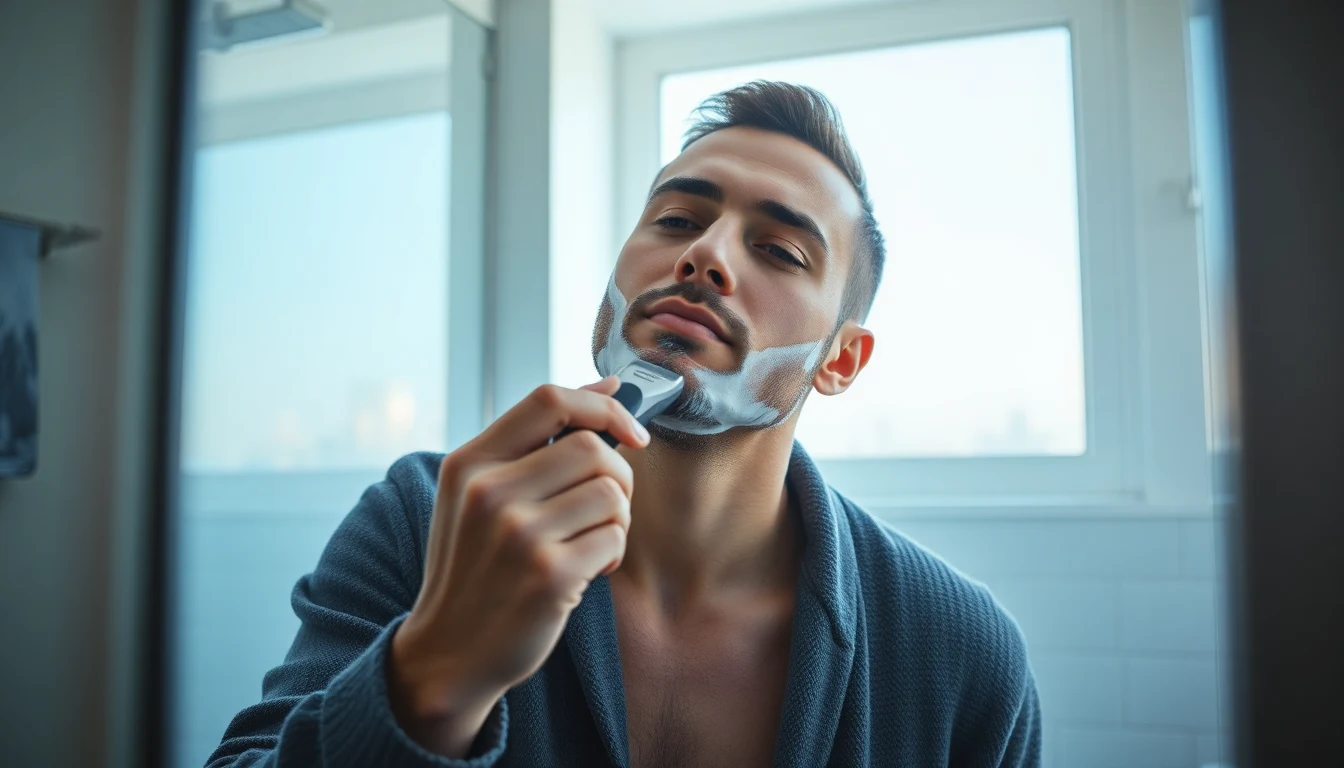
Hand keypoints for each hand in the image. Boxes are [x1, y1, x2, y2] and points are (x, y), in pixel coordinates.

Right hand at [387, 376, 648, 756]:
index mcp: (469, 463)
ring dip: (617, 520)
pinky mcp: (548, 574)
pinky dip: (612, 555)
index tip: (630, 433)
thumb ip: (538, 440)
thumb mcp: (481, 495)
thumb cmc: (476, 566)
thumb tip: (610, 386)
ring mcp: (517, 533)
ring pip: (612, 493)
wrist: (449, 652)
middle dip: (619, 477)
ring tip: (590, 543)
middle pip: (593, 447)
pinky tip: (586, 572)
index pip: (549, 399)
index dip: (603, 406)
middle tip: (606, 509)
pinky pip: (615, 538)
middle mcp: (488, 492)